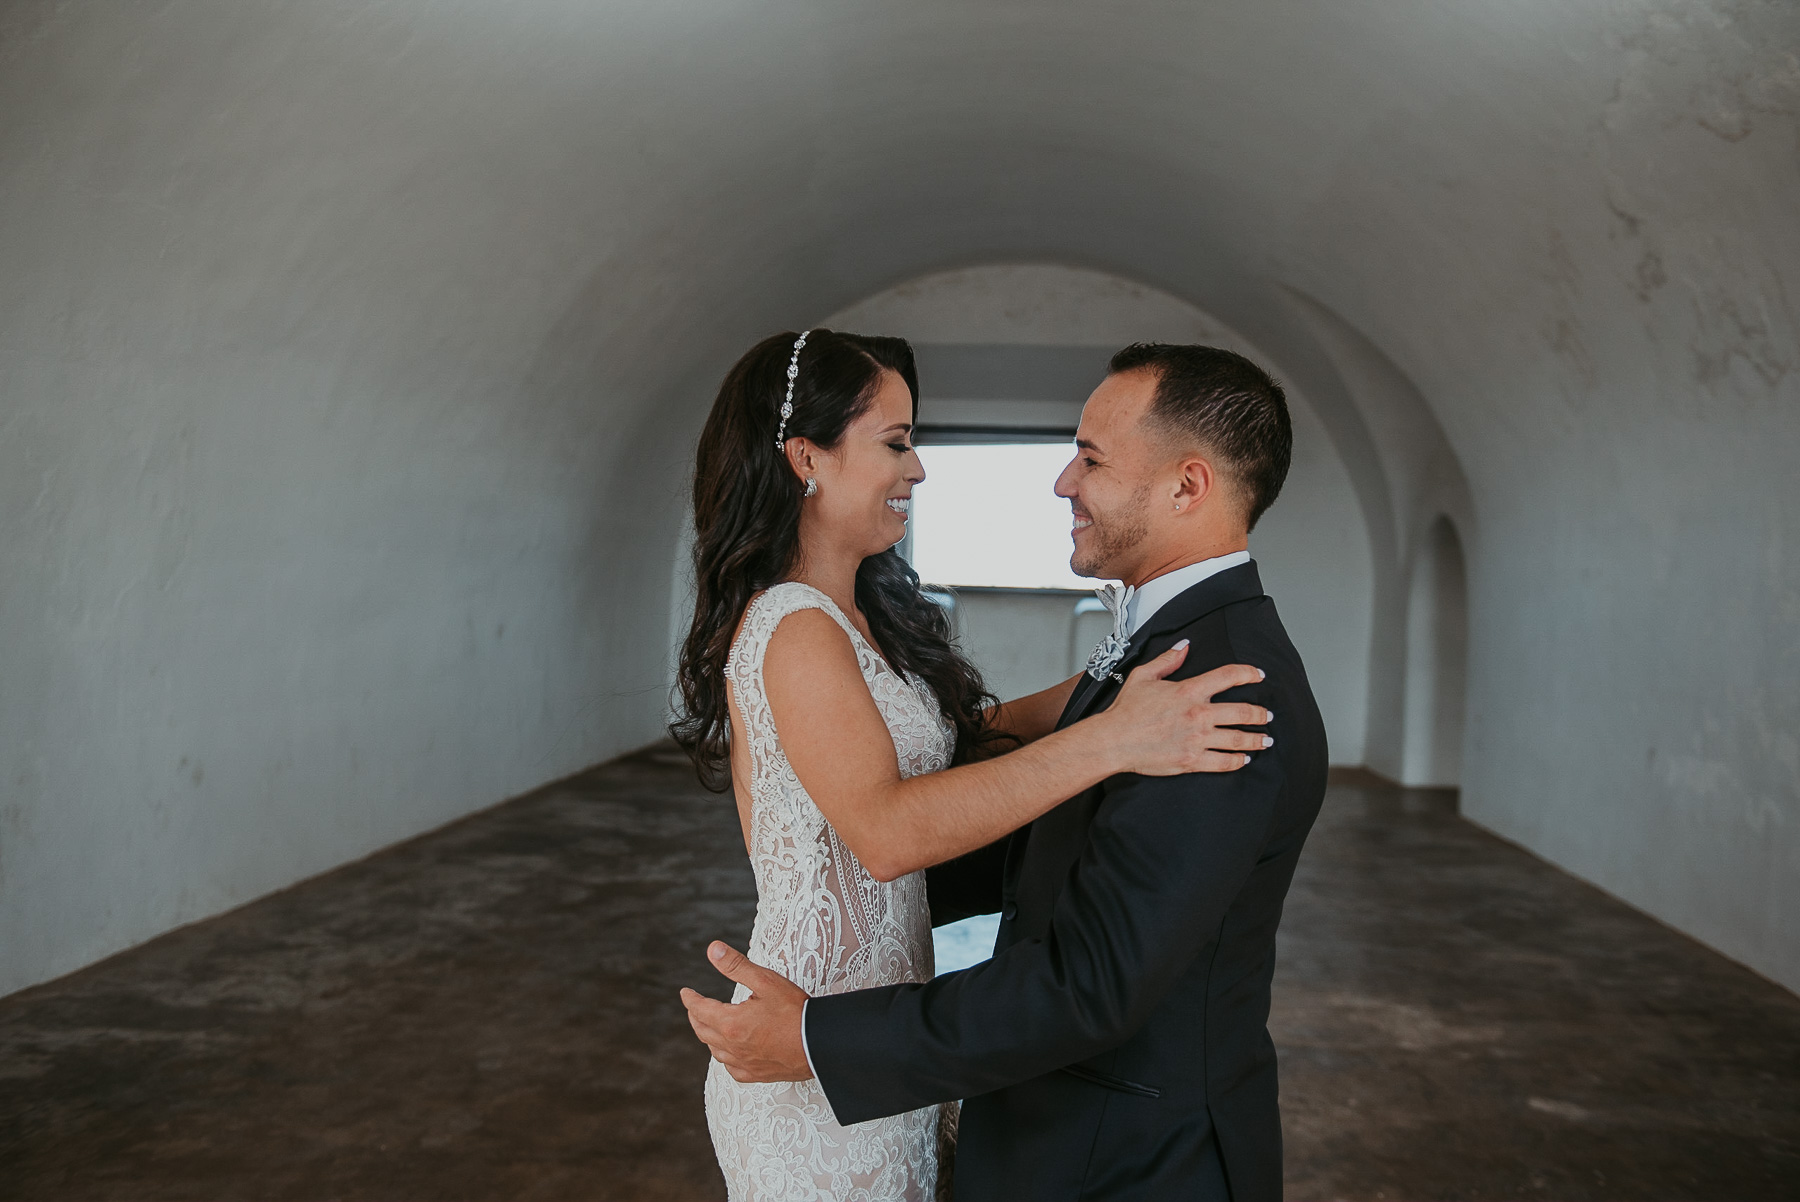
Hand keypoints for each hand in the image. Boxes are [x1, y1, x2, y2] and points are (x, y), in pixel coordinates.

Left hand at [679, 941, 811, 1082]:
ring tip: (707, 1027)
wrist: (819, 1044)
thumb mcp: (765, 981)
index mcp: (730, 1023)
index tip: (685, 992)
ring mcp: (744, 1063)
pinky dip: (724, 1057)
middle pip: (703, 1031)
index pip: (700, 1009)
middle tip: (693, 1007)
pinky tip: (728, 1053)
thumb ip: (736, 965)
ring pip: (715, 1051)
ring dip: (707, 1036)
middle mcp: (732, 1047)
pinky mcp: (756, 1074)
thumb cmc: (795, 1011)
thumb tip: (712, 950)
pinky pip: (731, 1068)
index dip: (690, 999)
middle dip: (695, 1017)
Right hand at [1101, 642, 1271, 774]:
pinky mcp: (1192, 760)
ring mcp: (1197, 739)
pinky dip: (1238, 761)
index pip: (1228, 676)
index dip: (1248, 673)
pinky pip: (1224, 762)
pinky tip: (1244, 758)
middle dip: (1261, 714)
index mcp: (1188, 691)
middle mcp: (1198, 715)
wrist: (1113, 740)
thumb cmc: (1126, 710)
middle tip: (1267, 715)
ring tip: (1266, 739)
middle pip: (1243, 712)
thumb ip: (1168, 659)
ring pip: (1239, 739)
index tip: (1259, 675)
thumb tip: (1185, 646)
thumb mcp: (1143, 676)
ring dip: (1257, 738)